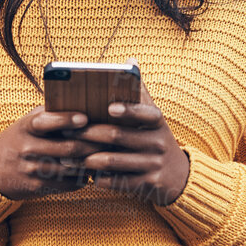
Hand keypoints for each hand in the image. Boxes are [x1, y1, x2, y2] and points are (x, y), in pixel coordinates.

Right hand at [0, 105, 101, 200]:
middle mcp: (28, 148)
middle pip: (68, 148)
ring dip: (92, 161)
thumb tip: (85, 103)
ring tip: (109, 154)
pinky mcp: (38, 187)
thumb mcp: (29, 122)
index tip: (85, 118)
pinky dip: (84, 177)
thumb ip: (51, 114)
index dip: (66, 120)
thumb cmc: (20, 138)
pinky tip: (93, 170)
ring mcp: (33, 170)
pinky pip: (68, 183)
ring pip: (72, 167)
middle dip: (93, 143)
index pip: (45, 121)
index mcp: (26, 127)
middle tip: (112, 138)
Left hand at [76, 80, 191, 206]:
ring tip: (68, 157)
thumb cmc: (155, 139)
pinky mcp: (147, 184)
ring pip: (114, 161)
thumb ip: (139, 92)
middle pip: (119, 136)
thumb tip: (130, 61)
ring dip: (88, 159)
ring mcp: (153, 164)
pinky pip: (118, 182)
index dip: (128, 110)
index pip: (145, 112)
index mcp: (157, 122)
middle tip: (67, 132)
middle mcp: (157, 142)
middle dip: (89, 134)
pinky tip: (84, 175)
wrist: (178, 175)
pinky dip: (99, 178)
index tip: (109, 107)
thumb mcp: (153, 117)